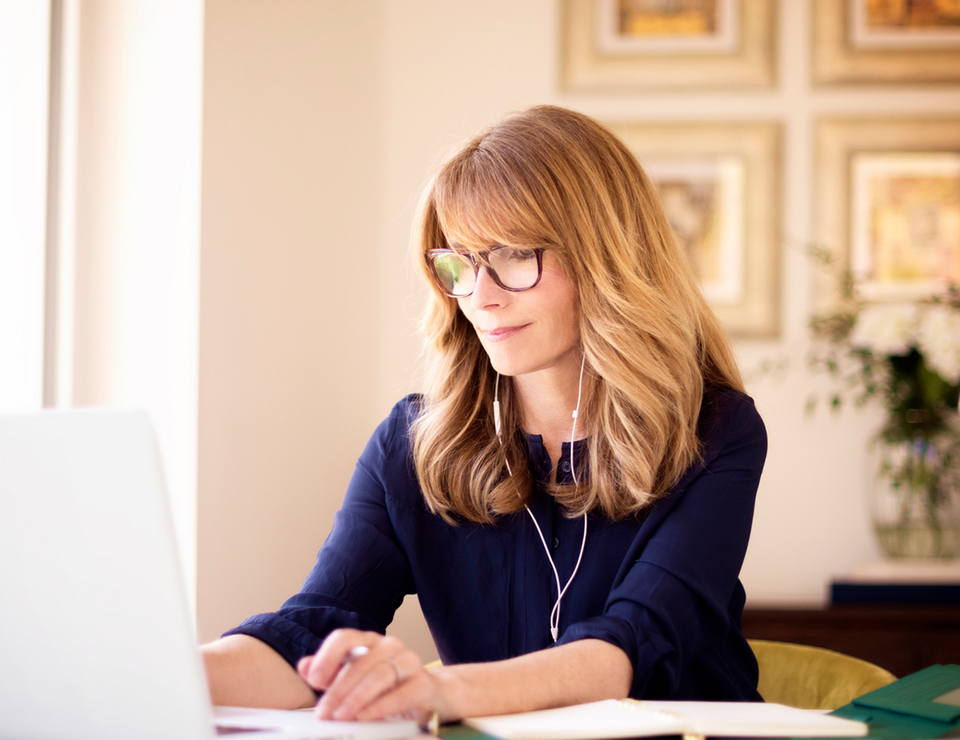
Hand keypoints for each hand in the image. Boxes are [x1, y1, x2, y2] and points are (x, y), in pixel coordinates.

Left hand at [297, 629, 440, 724]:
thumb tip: (304, 666)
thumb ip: (328, 674)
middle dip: (337, 689)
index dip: (326, 657)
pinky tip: (366, 716)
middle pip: (359, 662)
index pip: (344, 638)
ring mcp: (409, 661)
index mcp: (368, 642)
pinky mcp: (423, 682)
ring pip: (380, 674)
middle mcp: (389, 646)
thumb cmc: (386, 688)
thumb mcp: (352, 681)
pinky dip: (381, 706)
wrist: (428, 695)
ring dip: (356, 698)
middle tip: (324, 711)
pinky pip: (402, 692)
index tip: (314, 680)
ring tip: (342, 716)